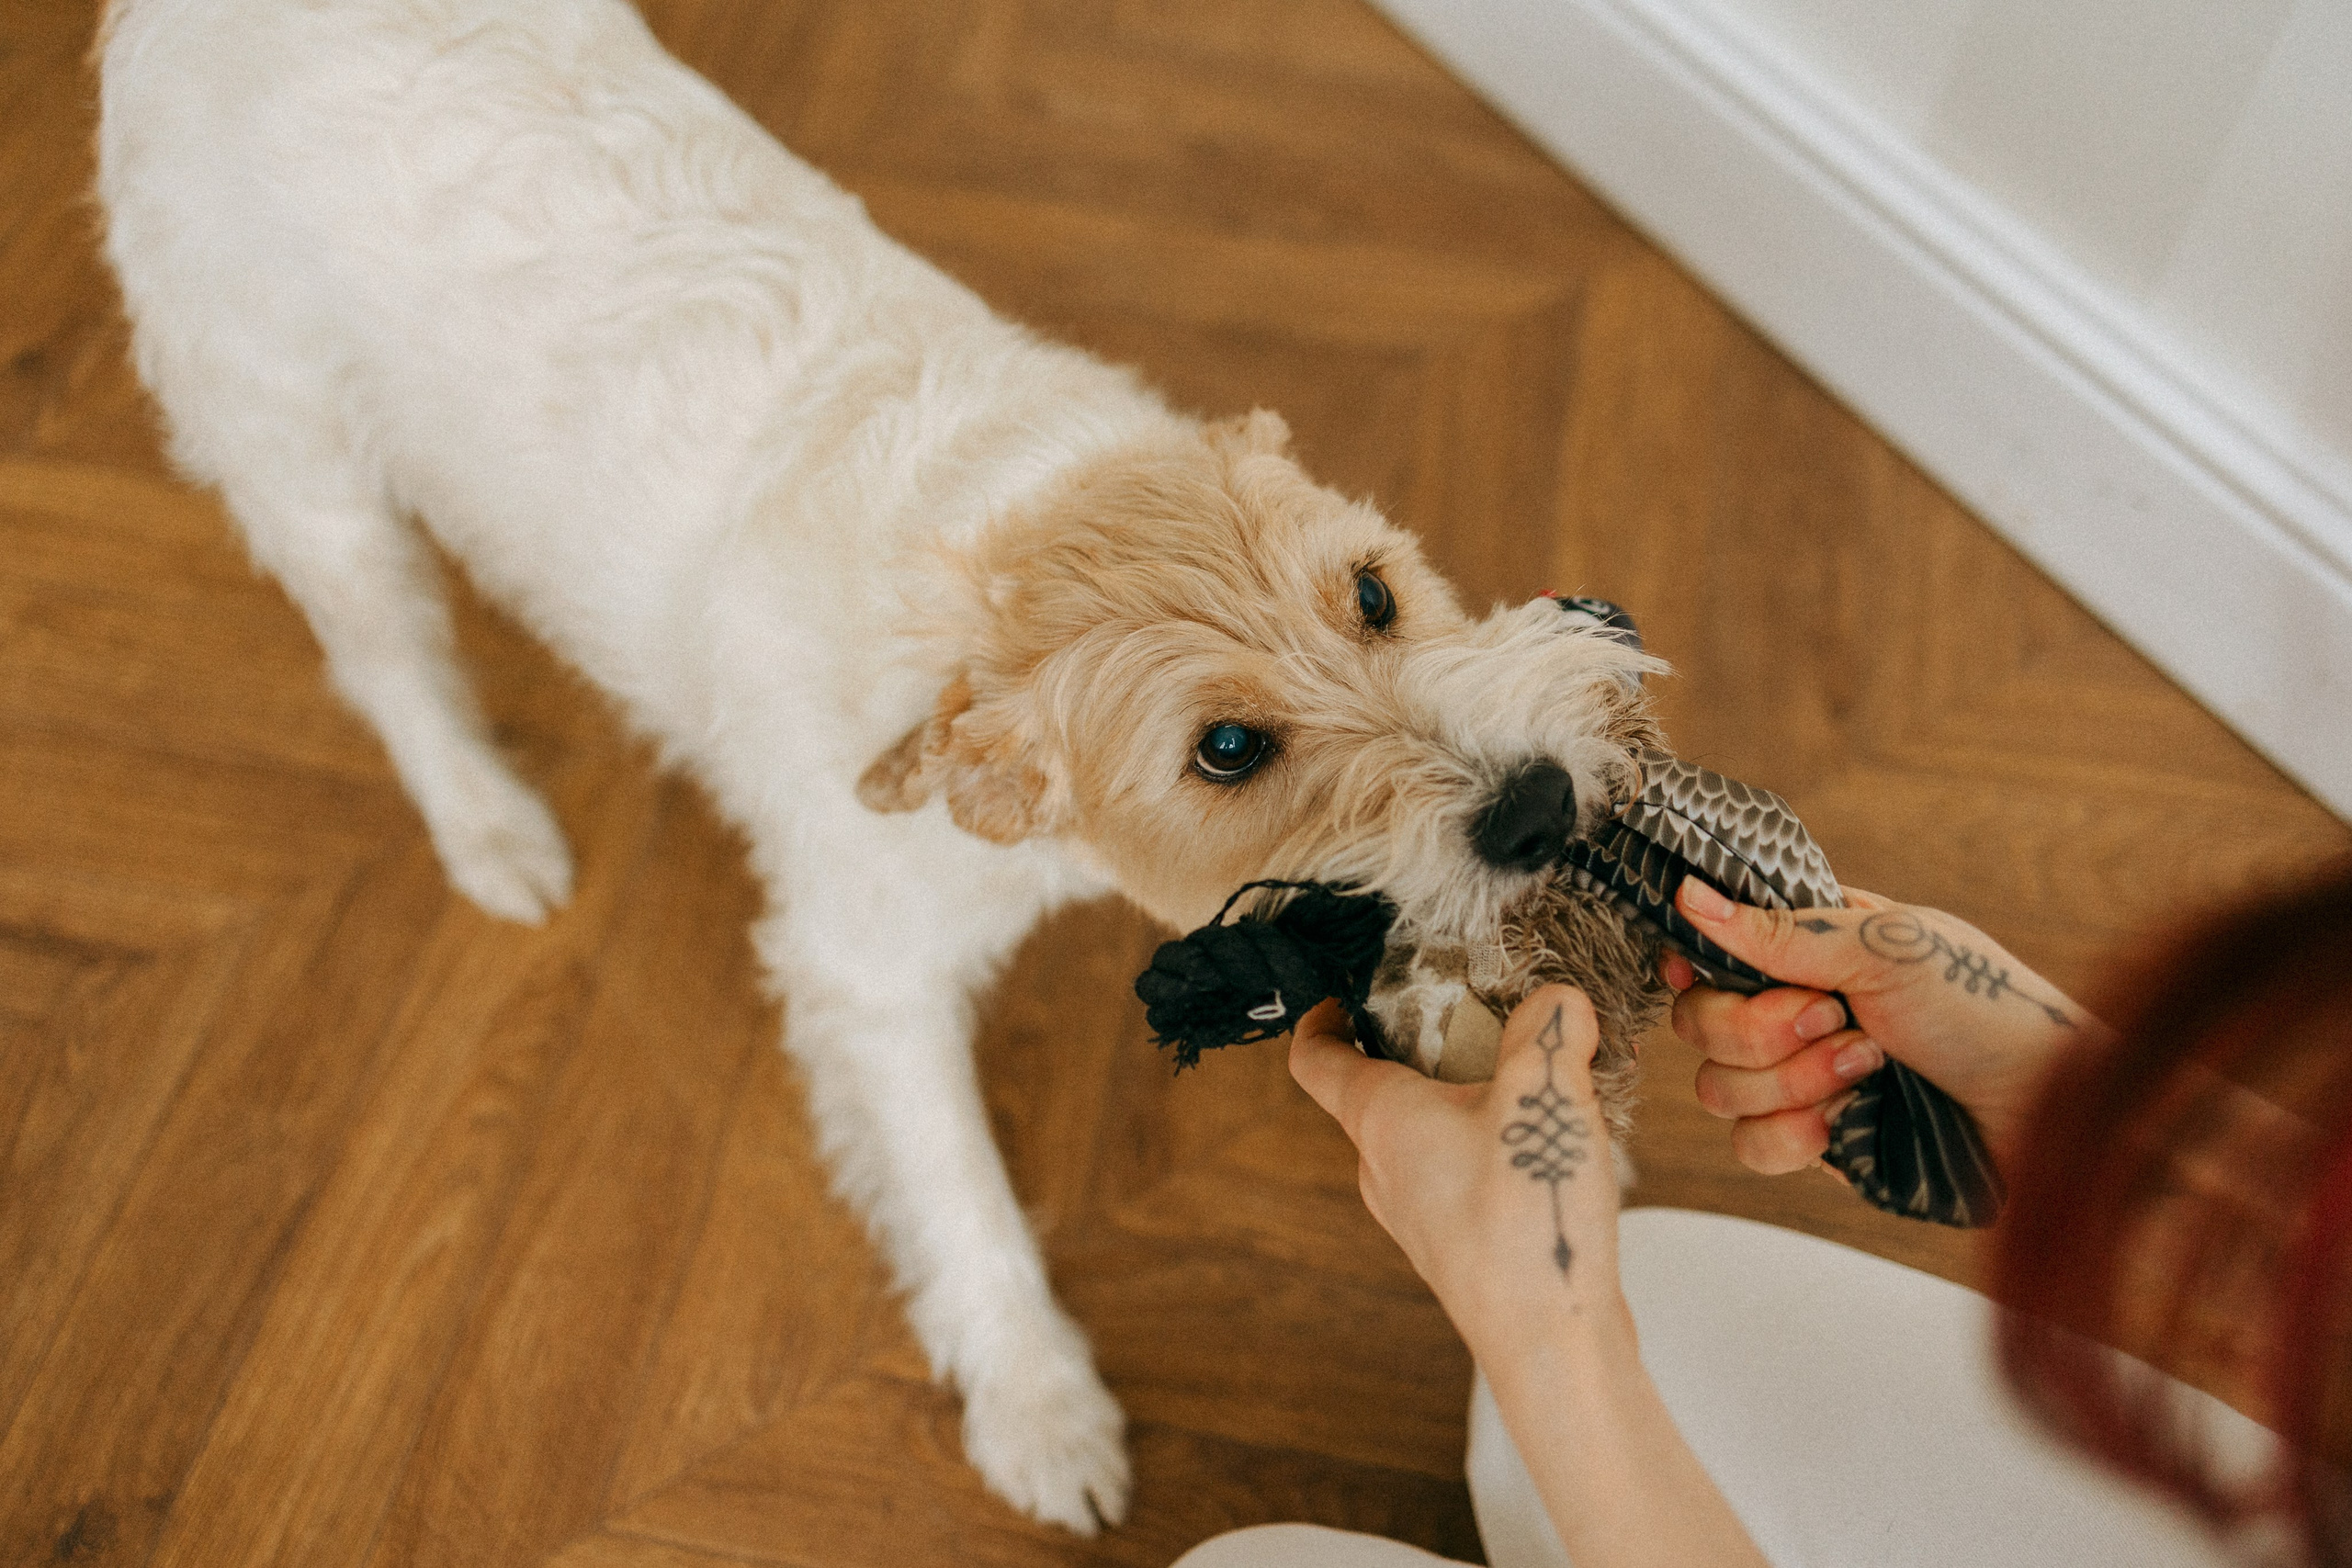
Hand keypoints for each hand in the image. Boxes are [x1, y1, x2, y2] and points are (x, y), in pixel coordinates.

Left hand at [1289, 986, 1628, 1357]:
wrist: (1551, 1340)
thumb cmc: (1527, 1220)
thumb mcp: (1545, 1093)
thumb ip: (1548, 1031)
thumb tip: (1558, 1001)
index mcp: (1381, 1119)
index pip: (1316, 1058)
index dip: (1321, 1016)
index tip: (1341, 991)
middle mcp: (1383, 1167)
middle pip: (1379, 1089)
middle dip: (1423, 1047)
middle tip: (1478, 1018)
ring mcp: (1416, 1211)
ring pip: (1425, 1134)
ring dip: (1468, 1099)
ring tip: (1534, 1083)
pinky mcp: (1456, 1242)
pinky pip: (1459, 1174)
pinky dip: (1492, 1145)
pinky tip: (1552, 1145)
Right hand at [1666, 878, 2108, 1175]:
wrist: (2048, 1110)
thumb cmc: (1985, 1008)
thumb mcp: (1883, 951)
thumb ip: (1780, 932)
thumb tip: (1686, 895)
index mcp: (1808, 948)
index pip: (1709, 949)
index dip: (1698, 965)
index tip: (1706, 971)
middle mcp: (1793, 1009)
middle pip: (1698, 1022)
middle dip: (1759, 1028)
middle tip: (1835, 1018)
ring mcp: (1800, 1079)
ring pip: (1716, 1088)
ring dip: (1790, 1081)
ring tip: (1869, 1068)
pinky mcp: (1815, 1142)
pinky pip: (1749, 1146)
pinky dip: (1792, 1136)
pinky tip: (1844, 1122)